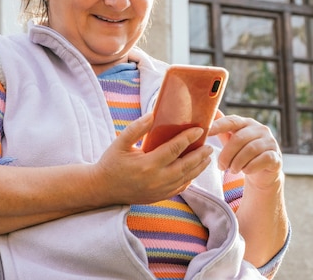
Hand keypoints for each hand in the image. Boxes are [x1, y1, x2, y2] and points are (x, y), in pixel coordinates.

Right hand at [91, 113, 212, 204]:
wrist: (103, 188)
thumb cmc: (111, 163)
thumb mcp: (120, 142)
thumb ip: (136, 128)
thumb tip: (152, 115)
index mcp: (147, 164)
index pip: (174, 149)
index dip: (188, 138)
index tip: (199, 130)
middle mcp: (156, 179)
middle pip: (185, 166)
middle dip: (200, 155)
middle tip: (209, 146)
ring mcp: (159, 190)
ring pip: (186, 179)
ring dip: (198, 168)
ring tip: (207, 158)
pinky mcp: (159, 197)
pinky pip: (180, 188)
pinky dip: (190, 179)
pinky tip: (194, 171)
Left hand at [208, 113, 282, 189]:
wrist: (262, 173)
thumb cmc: (243, 153)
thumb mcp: (230, 140)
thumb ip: (221, 128)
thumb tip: (212, 111)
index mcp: (246, 123)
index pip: (231, 121)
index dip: (218, 126)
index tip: (206, 133)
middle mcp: (260, 129)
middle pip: (239, 138)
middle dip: (227, 154)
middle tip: (221, 166)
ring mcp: (270, 142)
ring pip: (250, 149)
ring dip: (237, 162)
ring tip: (232, 170)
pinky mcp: (276, 156)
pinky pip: (263, 159)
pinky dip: (251, 167)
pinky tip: (245, 171)